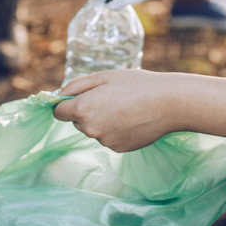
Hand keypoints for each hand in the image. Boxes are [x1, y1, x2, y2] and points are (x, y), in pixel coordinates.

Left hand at [54, 70, 176, 151]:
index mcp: (82, 108)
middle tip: (110, 97)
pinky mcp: (118, 149)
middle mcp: (89, 129)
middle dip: (86, 110)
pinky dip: (115, 129)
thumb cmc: (135, 84)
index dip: (66, 103)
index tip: (79, 96)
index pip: (59, 112)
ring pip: (94, 129)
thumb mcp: (103, 76)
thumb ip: (76, 85)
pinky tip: (132, 118)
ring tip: (125, 107)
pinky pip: (109, 137)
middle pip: (77, 121)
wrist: (167, 103)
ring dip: (102, 120)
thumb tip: (58, 95)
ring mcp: (104, 141)